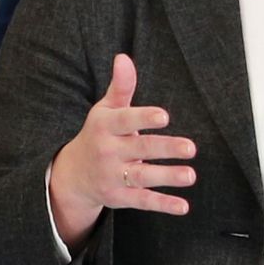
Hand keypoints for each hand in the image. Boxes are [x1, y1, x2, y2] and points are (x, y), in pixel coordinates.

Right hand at [45, 52, 197, 247]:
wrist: (73, 175)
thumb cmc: (98, 135)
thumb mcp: (105, 110)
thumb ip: (121, 87)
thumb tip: (123, 57)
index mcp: (106, 127)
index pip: (126, 121)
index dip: (144, 118)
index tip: (164, 116)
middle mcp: (108, 152)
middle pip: (140, 149)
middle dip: (165, 148)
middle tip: (190, 148)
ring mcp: (113, 176)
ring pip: (143, 177)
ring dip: (167, 177)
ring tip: (190, 175)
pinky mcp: (119, 198)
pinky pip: (142, 201)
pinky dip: (162, 205)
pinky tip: (183, 206)